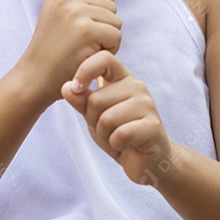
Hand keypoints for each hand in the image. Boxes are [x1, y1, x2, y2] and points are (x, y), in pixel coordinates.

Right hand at [15, 0, 121, 106]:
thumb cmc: (52, 50)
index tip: (81, 27)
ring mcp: (75, 11)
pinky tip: (89, 56)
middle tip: (82, 42)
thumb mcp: (60, 15)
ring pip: (116, 21)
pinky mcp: (85, 30)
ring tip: (84, 48)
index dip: (99, 11)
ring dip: (107, 39)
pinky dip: (109, 50)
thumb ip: (85, 2)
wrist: (35, 76)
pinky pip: (116, 36)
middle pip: (111, 5)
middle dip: (104, 26)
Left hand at [60, 50, 173, 186]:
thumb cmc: (118, 133)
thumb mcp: (94, 116)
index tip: (76, 88)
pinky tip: (125, 145)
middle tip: (107, 129)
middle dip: (94, 121)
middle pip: (96, 99)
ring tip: (116, 137)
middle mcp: (137, 86)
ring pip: (107, 119)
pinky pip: (121, 135)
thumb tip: (66, 87)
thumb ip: (81, 101)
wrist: (144, 160)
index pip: (104, 58)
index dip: (85, 70)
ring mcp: (147, 105)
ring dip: (105, 135)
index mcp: (122, 78)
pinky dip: (116, 145)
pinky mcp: (153, 126)